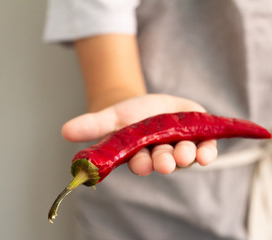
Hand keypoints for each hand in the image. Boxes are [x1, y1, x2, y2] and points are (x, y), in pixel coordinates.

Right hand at [62, 94, 217, 175]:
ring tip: (186, 152)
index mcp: (140, 155)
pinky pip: (205, 149)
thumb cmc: (132, 115)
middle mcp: (162, 155)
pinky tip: (206, 152)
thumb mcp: (113, 116)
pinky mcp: (198, 137)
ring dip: (186, 156)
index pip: (139, 163)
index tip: (141, 162)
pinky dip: (207, 152)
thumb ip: (93, 124)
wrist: (153, 105)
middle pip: (164, 162)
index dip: (141, 164)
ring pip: (185, 156)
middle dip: (165, 161)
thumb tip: (64, 131)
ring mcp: (181, 146)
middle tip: (165, 159)